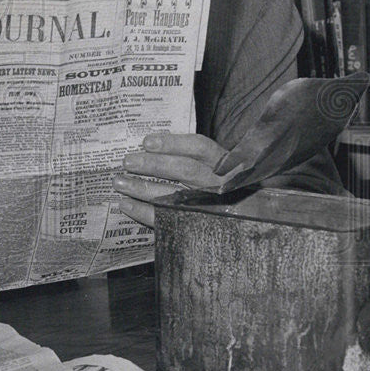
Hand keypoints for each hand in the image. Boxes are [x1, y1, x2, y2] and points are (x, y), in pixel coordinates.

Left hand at [113, 132, 227, 228]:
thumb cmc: (230, 193)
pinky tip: (127, 205)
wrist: (250, 228)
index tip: (146, 142)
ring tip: (119, 183)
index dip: (173, 143)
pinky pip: (168, 219)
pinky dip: (145, 212)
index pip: (201, 148)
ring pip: (174, 196)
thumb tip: (153, 147)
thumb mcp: (224, 172)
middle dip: (153, 165)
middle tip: (127, 161)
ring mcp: (212, 208)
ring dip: (143, 189)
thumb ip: (198, 160)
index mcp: (227, 165)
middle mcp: (221, 185)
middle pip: (186, 170)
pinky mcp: (200, 226)